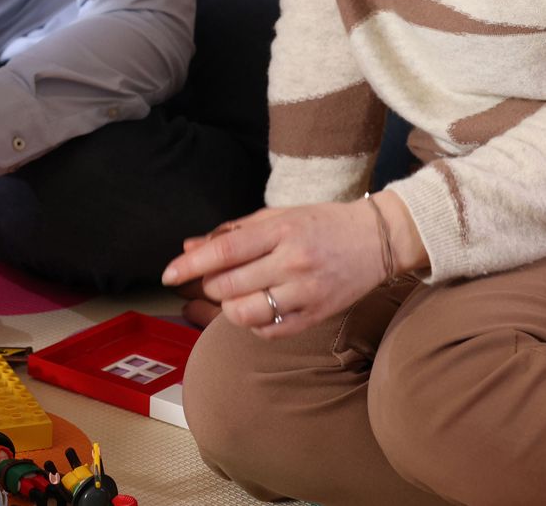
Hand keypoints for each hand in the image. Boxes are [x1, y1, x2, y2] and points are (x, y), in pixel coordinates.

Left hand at [161, 200, 394, 338]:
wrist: (377, 239)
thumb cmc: (322, 223)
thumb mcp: (278, 215)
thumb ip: (233, 232)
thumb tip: (191, 246)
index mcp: (281, 231)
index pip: (224, 251)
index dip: (190, 264)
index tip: (168, 273)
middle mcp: (292, 262)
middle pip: (228, 286)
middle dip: (210, 285)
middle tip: (216, 278)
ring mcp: (305, 292)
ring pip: (244, 314)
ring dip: (229, 307)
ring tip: (237, 295)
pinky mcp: (316, 316)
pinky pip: (269, 331)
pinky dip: (253, 324)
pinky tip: (258, 308)